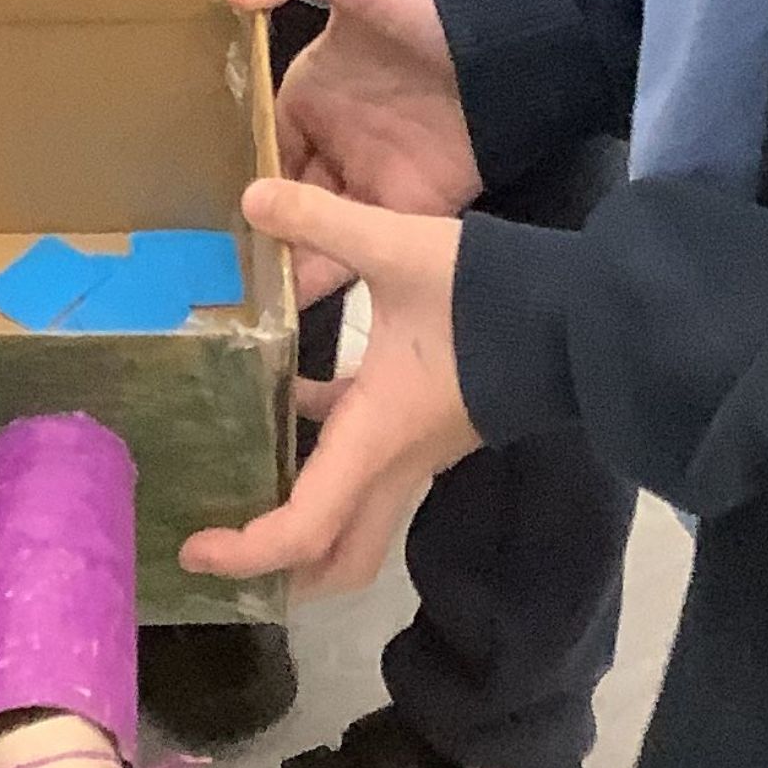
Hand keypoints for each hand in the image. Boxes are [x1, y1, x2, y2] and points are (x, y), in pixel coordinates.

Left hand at [179, 188, 477, 593]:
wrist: (569, 316)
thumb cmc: (483, 295)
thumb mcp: (396, 247)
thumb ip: (323, 219)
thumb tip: (251, 194)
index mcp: (377, 439)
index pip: (308, 527)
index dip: (250, 551)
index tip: (198, 551)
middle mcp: (395, 463)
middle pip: (338, 556)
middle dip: (280, 572)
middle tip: (219, 556)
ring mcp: (415, 450)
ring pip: (354, 515)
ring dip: (302, 517)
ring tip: (240, 480)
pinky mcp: (425, 425)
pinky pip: (365, 461)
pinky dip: (323, 451)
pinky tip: (289, 397)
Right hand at [231, 0, 482, 295]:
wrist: (503, 52)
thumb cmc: (422, 10)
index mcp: (309, 96)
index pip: (260, 143)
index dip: (231, 172)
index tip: (194, 209)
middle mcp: (332, 146)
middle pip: (282, 199)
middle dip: (252, 232)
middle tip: (205, 273)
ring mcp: (370, 185)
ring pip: (315, 234)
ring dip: (283, 263)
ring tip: (238, 303)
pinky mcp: (407, 215)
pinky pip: (362, 253)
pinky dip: (329, 278)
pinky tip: (293, 307)